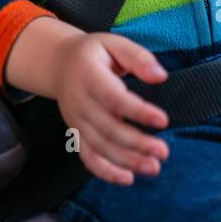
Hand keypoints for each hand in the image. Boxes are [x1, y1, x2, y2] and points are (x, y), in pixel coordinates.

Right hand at [55, 33, 170, 185]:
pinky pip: (88, 157)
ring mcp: (76, 121)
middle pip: (107, 128)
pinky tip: (128, 178)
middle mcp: (79, 102)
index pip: (114, 98)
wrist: (57, 63)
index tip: (163, 120)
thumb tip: (160, 76)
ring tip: (152, 167)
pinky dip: (105, 171)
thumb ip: (138, 57)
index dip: (138, 112)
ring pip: (99, 146)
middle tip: (163, 151)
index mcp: (89, 76)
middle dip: (136, 143)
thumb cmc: (93, 53)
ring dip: (126, 161)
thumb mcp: (114, 42)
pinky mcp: (76, 133)